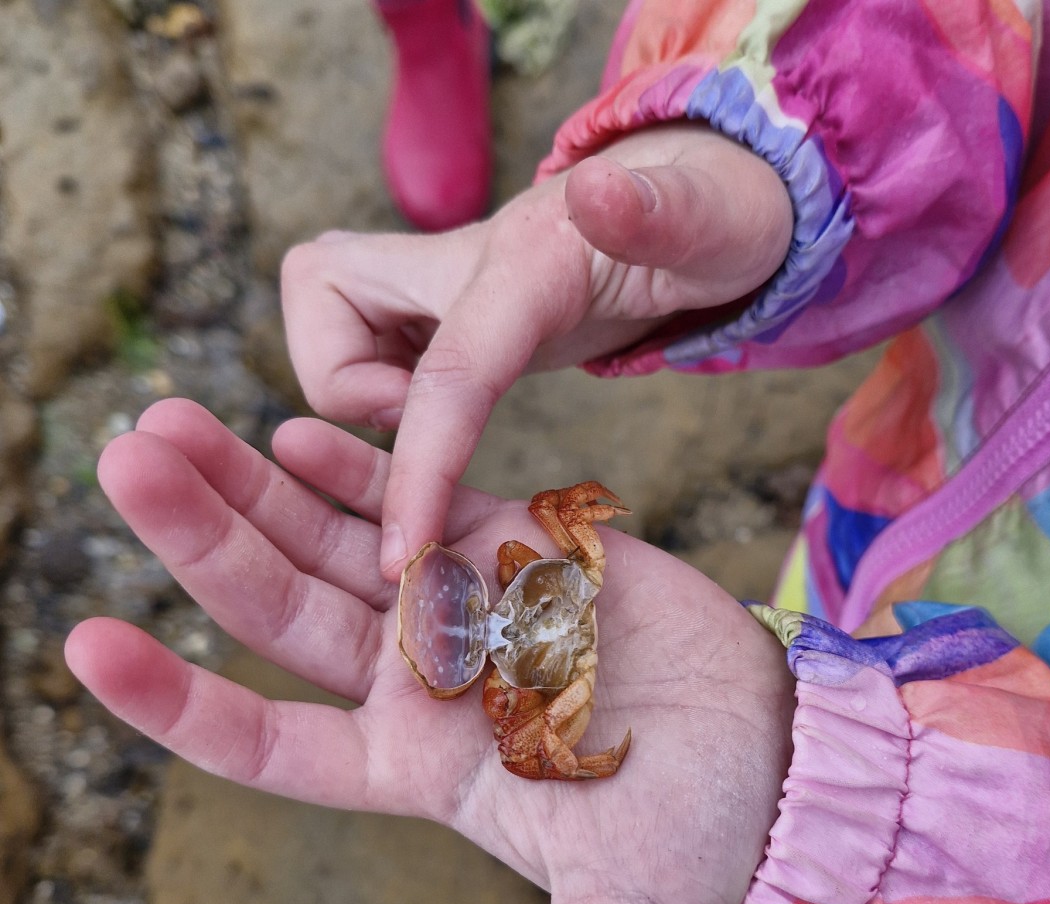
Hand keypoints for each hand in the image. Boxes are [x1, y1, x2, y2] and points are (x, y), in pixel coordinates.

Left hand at [66, 398, 794, 903]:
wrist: (775, 755)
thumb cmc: (698, 850)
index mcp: (414, 770)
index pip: (268, 741)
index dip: (177, 700)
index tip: (88, 646)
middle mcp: (416, 682)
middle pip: (279, 608)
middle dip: (200, 538)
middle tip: (123, 459)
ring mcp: (462, 606)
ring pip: (333, 538)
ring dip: (252, 483)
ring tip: (167, 423)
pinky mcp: (519, 548)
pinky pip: (421, 498)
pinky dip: (359, 465)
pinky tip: (295, 430)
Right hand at [279, 124, 792, 577]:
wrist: (693, 202)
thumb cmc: (712, 223)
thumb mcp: (715, 223)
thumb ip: (666, 213)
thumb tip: (601, 191)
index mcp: (529, 260)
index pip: (449, 372)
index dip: (416, 469)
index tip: (402, 555)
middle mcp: (464, 258)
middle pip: (322, 299)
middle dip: (345, 385)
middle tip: (431, 419)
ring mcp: (442, 278)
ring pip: (325, 321)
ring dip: (356, 389)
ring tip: (440, 416)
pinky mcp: (438, 307)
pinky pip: (357, 349)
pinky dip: (374, 391)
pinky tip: (441, 409)